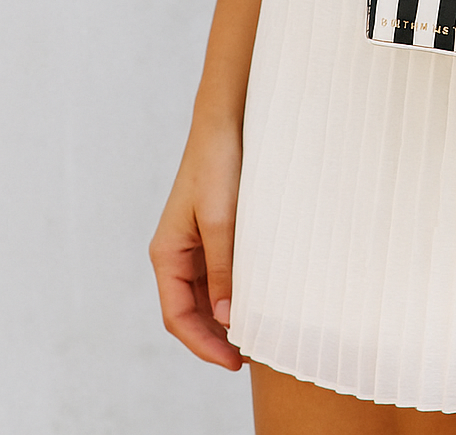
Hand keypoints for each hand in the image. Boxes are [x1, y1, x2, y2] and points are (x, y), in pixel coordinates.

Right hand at [149, 121, 244, 368]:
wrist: (226, 121)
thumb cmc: (218, 165)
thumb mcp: (223, 220)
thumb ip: (224, 269)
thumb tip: (229, 318)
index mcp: (167, 254)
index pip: (178, 316)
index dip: (204, 345)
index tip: (234, 362)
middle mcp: (177, 254)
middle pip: (192, 312)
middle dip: (217, 337)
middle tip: (252, 356)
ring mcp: (195, 245)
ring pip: (208, 296)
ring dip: (229, 317)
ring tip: (260, 334)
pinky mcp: (214, 233)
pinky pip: (221, 274)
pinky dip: (237, 291)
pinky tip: (261, 300)